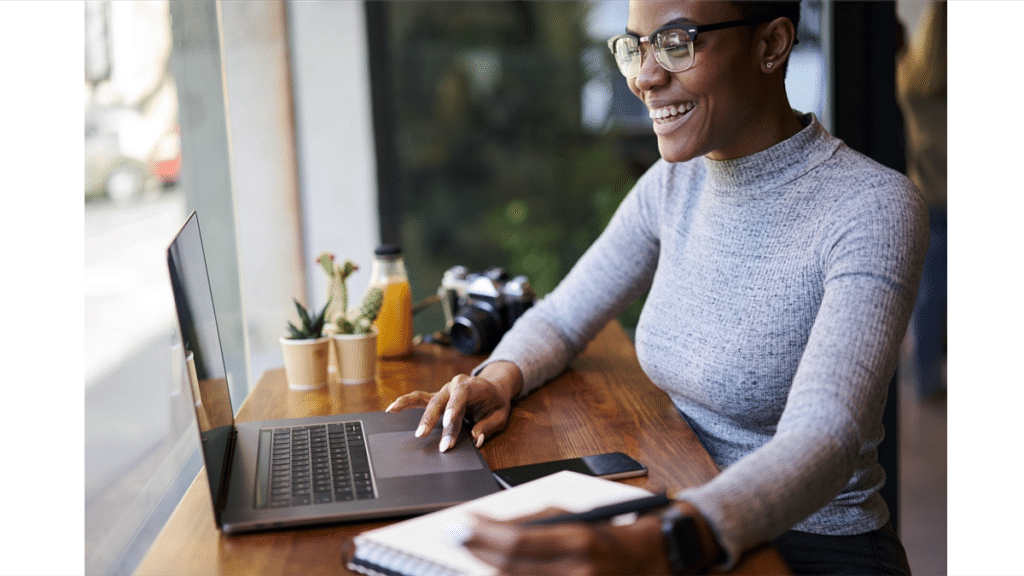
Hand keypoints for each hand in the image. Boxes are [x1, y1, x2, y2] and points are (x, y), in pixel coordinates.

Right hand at [385, 361, 522, 451]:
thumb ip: (488, 426)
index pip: (462, 394)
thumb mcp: (500, 415)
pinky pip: (419, 399)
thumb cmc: (496, 402)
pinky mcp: (437, 397)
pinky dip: (405, 403)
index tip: (447, 423)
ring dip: (419, 415)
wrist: (493, 388)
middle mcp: (456, 385)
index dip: (453, 408)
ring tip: (405, 423)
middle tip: (424, 435)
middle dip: (432, 419)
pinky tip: (392, 410)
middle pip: (441, 401)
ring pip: (428, 400)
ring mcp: (444, 390)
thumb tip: (476, 439)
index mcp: (473, 385)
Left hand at [461, 509, 670, 575]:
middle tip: (452, 536)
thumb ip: (537, 521)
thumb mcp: (578, 516)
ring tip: (467, 553)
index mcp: (580, 541)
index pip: (518, 541)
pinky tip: (493, 571)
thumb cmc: (614, 533)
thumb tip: (494, 526)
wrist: (656, 560)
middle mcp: (578, 572)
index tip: (459, 524)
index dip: (483, 535)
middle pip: (511, 568)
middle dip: (476, 551)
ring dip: (486, 569)